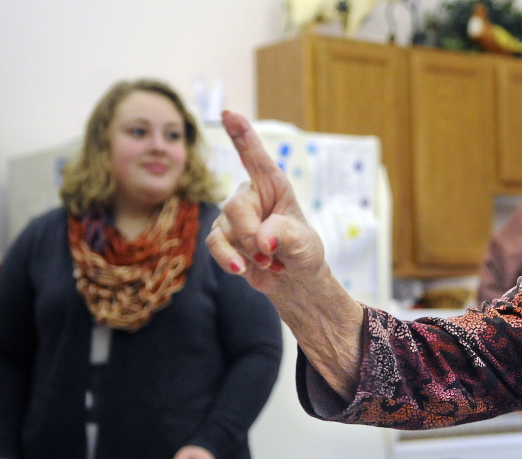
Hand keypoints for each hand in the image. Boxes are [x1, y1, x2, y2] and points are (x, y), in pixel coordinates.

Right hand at [205, 110, 364, 400]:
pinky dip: (230, 260)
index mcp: (274, 185)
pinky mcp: (222, 237)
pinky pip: (215, 245)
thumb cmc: (304, 253)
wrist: (295, 281)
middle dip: (251, 235)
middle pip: (236, 207)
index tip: (228, 114)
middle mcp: (250, 195)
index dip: (242, 134)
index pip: (256, 157)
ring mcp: (232, 216)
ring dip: (248, 252)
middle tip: (271, 255)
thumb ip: (286, 235)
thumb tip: (263, 239)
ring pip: (224, 229)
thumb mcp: (305, 244)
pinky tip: (244, 270)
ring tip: (271, 263)